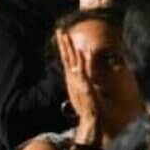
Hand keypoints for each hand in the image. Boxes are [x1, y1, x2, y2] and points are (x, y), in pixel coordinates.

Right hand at [56, 29, 104, 145]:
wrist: (89, 118)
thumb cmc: (87, 107)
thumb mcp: (84, 92)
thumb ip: (82, 83)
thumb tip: (83, 76)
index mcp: (72, 78)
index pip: (67, 59)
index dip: (64, 48)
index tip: (62, 36)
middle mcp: (73, 78)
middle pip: (66, 57)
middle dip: (63, 43)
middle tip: (60, 30)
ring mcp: (78, 81)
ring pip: (72, 61)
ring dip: (69, 48)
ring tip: (66, 35)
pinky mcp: (85, 85)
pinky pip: (83, 70)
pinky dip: (82, 60)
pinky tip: (81, 50)